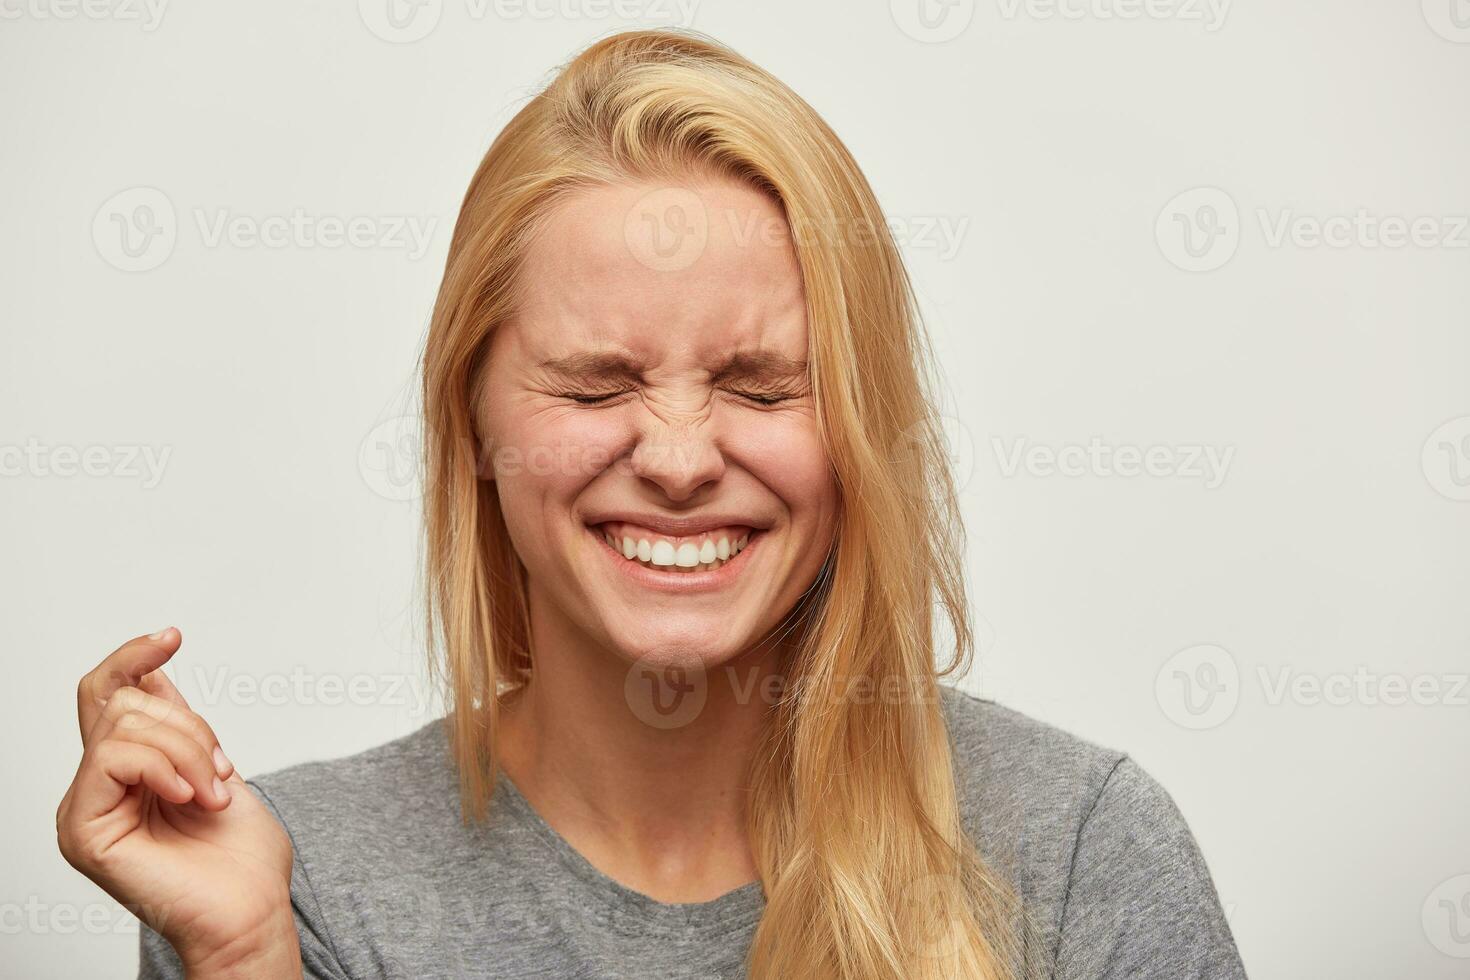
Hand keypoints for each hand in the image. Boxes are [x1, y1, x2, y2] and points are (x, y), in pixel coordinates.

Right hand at [56, 628, 301, 977]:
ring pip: (123, 723)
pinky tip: (189, 797)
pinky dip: (165, 767)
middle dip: (189, 725)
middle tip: (221, 772)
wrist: (249, 911)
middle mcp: (96, 789)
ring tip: (212, 793)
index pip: (106, 694)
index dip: (132, 657)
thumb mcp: (213, 767)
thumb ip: (177, 727)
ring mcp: (84, 809)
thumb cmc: (240, 857)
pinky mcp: (81, 830)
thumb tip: (151, 673)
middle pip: (122, 702)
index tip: (172, 637)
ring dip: (187, 750)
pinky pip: (113, 757)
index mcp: (125, 772)